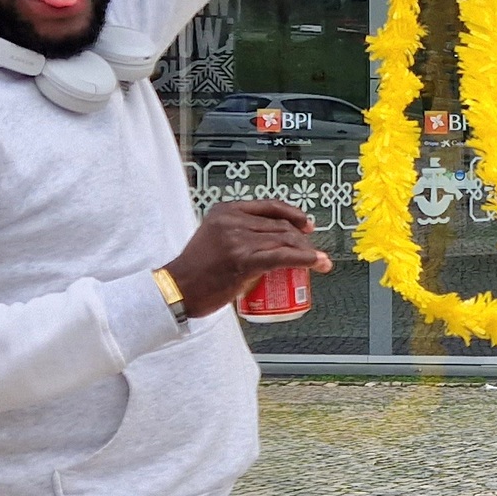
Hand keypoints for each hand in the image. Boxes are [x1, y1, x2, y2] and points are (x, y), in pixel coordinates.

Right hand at [164, 199, 334, 317]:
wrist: (177, 289)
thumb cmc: (197, 270)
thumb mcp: (214, 237)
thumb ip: (239, 232)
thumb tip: (272, 240)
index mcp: (225, 210)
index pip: (269, 205)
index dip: (293, 214)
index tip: (307, 224)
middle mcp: (232, 220)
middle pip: (280, 225)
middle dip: (302, 239)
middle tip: (312, 252)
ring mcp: (238, 240)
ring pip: (284, 240)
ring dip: (307, 251)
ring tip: (319, 261)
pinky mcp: (244, 260)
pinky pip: (283, 256)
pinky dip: (306, 259)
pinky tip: (318, 263)